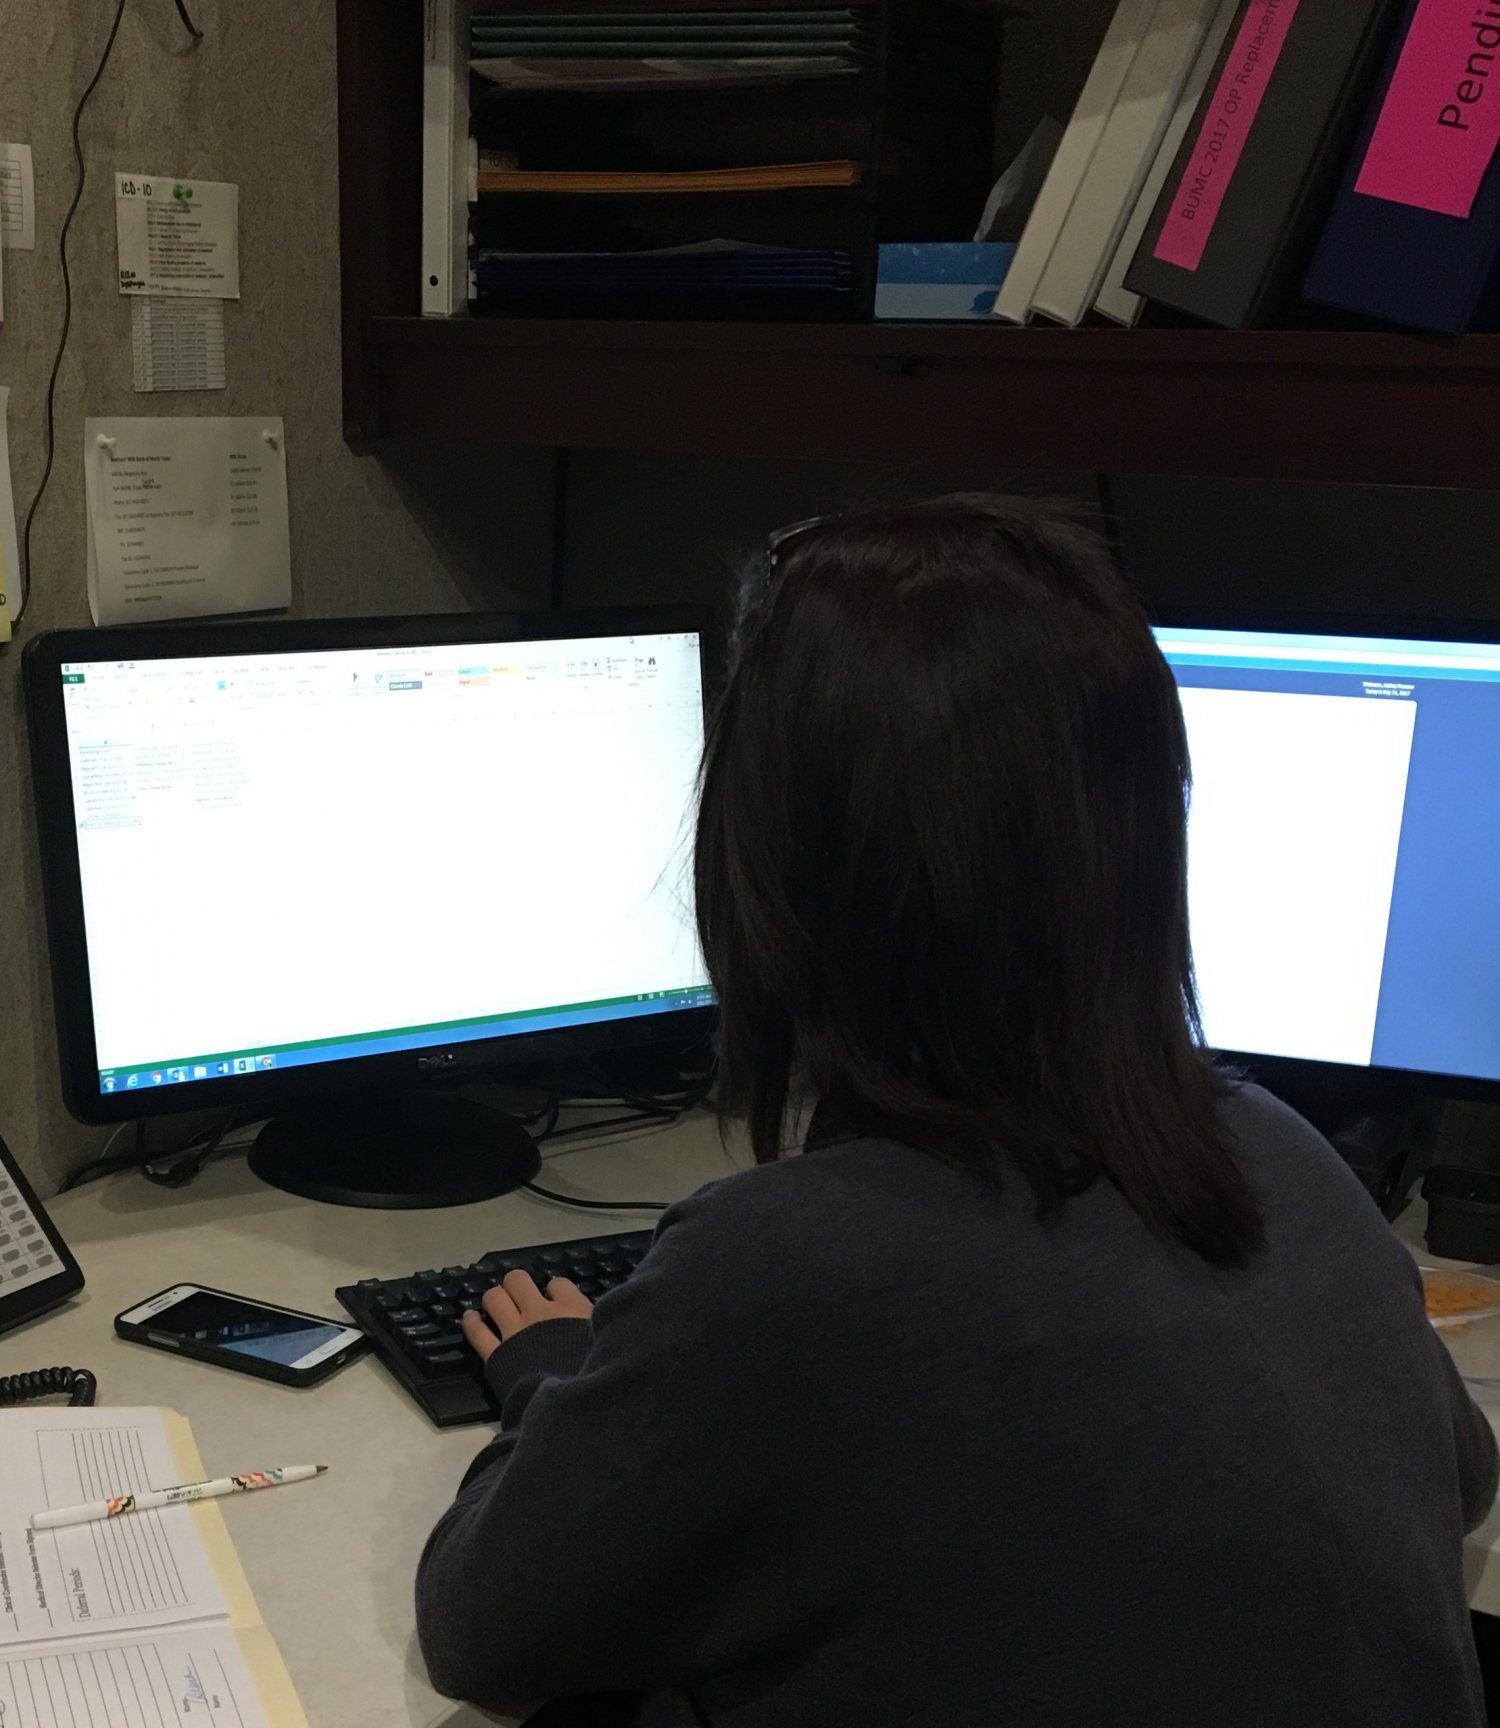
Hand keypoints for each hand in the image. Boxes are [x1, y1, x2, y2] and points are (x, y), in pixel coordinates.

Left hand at [461, 1270, 592, 1363]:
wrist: (572, 1407)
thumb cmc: (594, 1373)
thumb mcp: (603, 1342)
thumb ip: (594, 1327)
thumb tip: (595, 1322)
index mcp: (570, 1307)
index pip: (557, 1283)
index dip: (554, 1290)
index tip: (554, 1299)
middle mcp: (539, 1312)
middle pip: (518, 1280)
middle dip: (516, 1285)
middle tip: (518, 1296)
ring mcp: (515, 1332)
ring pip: (494, 1298)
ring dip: (494, 1299)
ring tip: (496, 1305)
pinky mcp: (497, 1355)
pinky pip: (477, 1332)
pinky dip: (471, 1323)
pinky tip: (471, 1318)